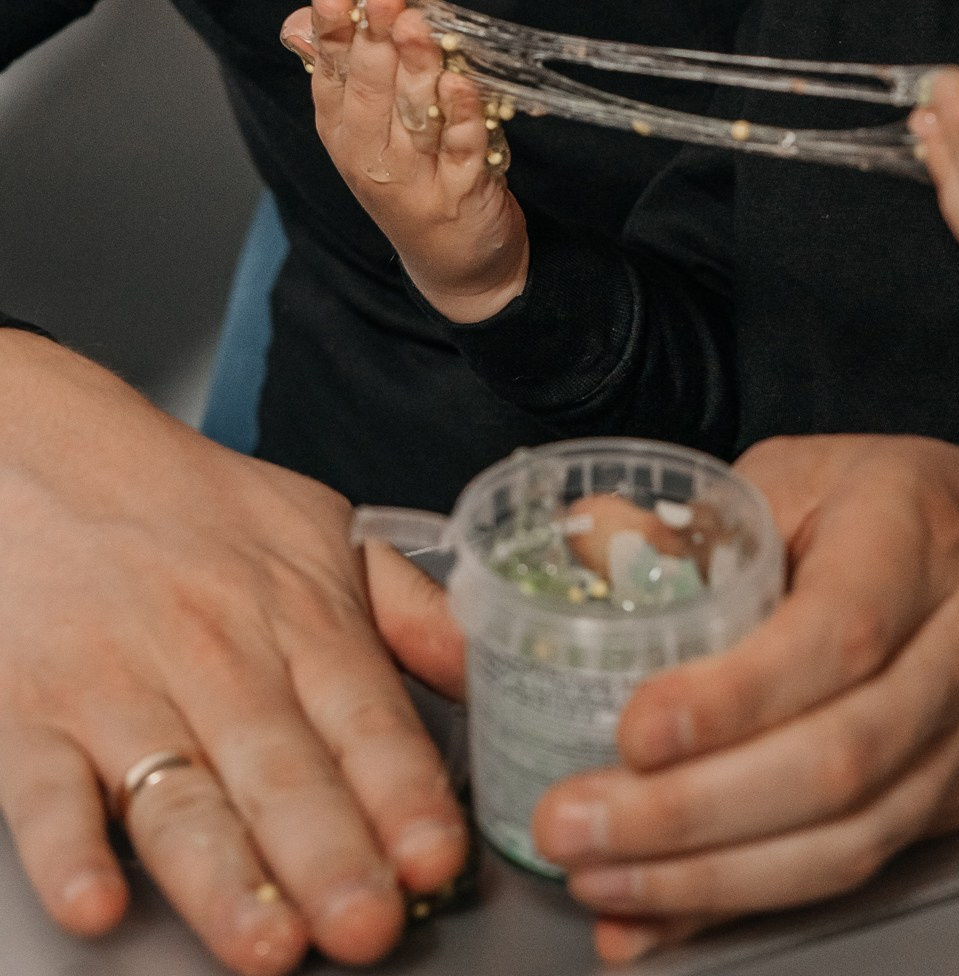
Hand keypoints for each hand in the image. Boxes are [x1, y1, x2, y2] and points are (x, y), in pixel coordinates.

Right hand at [0, 331, 467, 970]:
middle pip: (280, 769)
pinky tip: (97, 898)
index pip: (363, 714)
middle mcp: (216, 656)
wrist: (48, 453)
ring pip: (179, 796)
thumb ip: (408, 608)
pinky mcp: (32, 719)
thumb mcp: (319, 529)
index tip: (436, 851)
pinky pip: (46, 796)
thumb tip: (491, 670)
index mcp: (298, 615)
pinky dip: (69, 851)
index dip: (402, 789)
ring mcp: (120, 690)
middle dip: (330, 855)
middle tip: (368, 925)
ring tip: (266, 944)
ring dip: (223, 877)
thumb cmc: (191, 504)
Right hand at [280, 0, 529, 321]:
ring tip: (416, 27)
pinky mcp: (463, 194)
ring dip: (415, 70)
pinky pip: (462, 151)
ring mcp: (418, 179)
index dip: (332, 37)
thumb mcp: (362, 129)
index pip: (331, 79)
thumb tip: (301, 21)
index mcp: (345, 134)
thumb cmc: (408, 177)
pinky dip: (463, 118)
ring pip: (414, 118)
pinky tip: (461, 84)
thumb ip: (340, 71)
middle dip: (374, 42)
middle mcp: (373, 157)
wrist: (454, 264)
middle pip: (370, 95)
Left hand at [532, 422, 958, 962]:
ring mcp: (957, 742)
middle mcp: (953, 649)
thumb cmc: (932, 511)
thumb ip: (710, 516)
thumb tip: (594, 547)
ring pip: (844, 838)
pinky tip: (661, 918)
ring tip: (598, 878)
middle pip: (834, 759)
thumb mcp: (823, 470)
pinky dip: (746, 904)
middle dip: (691, 813)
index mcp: (916, 537)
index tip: (636, 728)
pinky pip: (847, 872)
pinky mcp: (944, 809)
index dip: (734, 696)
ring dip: (709, 877)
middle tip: (574, 824)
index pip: (836, 634)